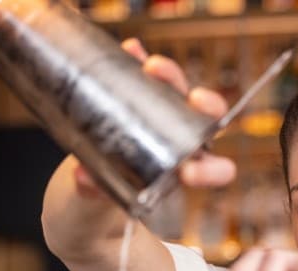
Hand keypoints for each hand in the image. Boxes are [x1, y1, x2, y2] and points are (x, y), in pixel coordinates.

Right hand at [72, 38, 235, 197]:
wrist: (90, 168)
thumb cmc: (106, 186)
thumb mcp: (100, 193)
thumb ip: (96, 189)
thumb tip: (84, 177)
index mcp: (181, 171)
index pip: (213, 169)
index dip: (213, 169)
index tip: (190, 173)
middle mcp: (180, 138)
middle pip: (204, 118)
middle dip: (206, 104)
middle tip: (193, 99)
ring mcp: (162, 109)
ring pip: (177, 88)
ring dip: (170, 75)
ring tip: (151, 68)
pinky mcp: (140, 88)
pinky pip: (145, 70)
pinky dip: (139, 59)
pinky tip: (132, 50)